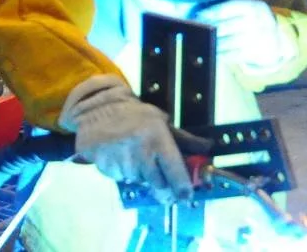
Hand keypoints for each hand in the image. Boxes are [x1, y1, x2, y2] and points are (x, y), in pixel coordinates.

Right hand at [58, 76, 209, 203]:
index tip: (186, 196)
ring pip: (139, 181)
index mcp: (158, 138)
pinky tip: (121, 157)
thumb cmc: (135, 117)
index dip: (182, 187)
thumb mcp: (162, 122)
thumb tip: (207, 147)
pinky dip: (123, 173)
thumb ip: (184, 139)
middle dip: (161, 184)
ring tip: (135, 156)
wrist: (98, 110)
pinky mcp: (106, 166)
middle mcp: (140, 150)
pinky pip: (121, 178)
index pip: (174, 169)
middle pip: (157, 183)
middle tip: (159, 178)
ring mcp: (122, 159)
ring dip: (140, 176)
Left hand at [193, 0, 291, 67]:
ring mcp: (257, 38)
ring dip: (213, 42)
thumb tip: (202, 13)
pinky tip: (212, 52)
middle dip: (209, 29)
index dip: (210, 13)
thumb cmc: (253, 21)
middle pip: (226, 26)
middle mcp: (257, 21)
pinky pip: (233, 54)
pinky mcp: (255, 53)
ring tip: (202, 41)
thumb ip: (230, 8)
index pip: (227, 8)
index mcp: (253, 7)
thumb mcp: (248, 9)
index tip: (198, 16)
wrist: (275, 39)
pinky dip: (221, 54)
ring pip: (228, 42)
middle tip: (198, 29)